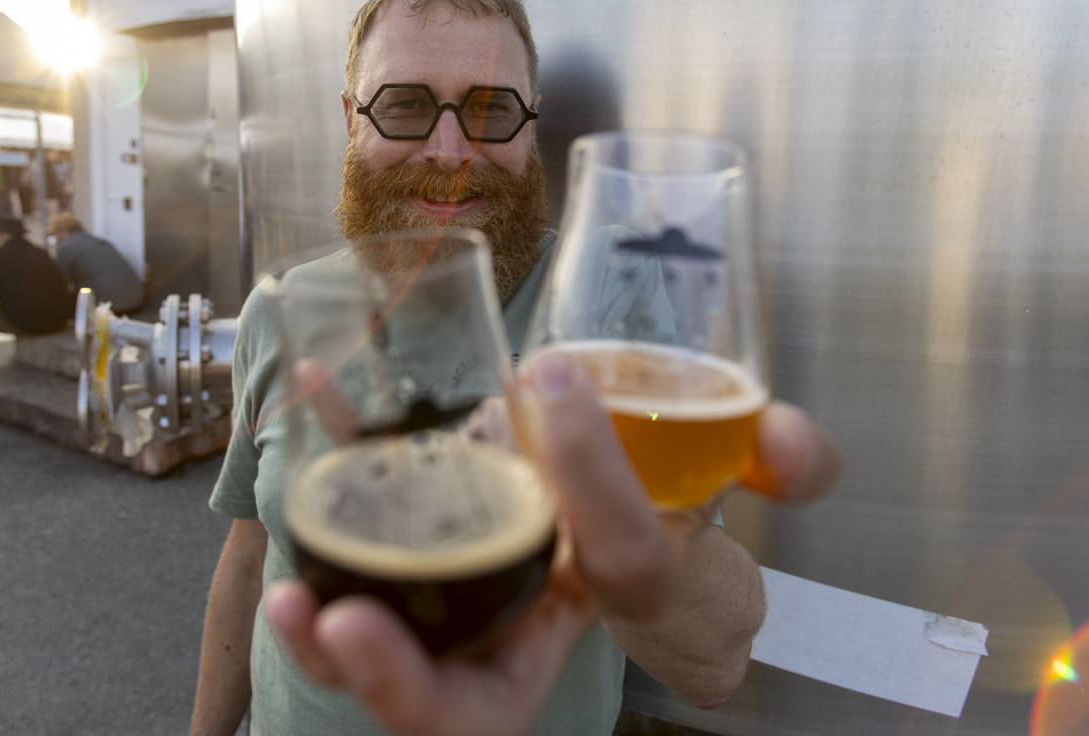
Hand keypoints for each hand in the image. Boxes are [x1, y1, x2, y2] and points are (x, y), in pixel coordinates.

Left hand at [265, 352, 840, 734]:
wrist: (579, 481)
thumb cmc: (648, 495)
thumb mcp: (729, 470)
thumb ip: (786, 461)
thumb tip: (791, 446)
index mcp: (607, 601)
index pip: (615, 571)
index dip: (598, 495)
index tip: (556, 385)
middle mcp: (520, 624)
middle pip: (460, 705)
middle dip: (406, 685)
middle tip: (351, 628)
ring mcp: (454, 597)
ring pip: (383, 662)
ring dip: (332, 644)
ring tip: (297, 599)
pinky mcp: (404, 543)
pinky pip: (351, 538)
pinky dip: (322, 491)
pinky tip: (310, 404)